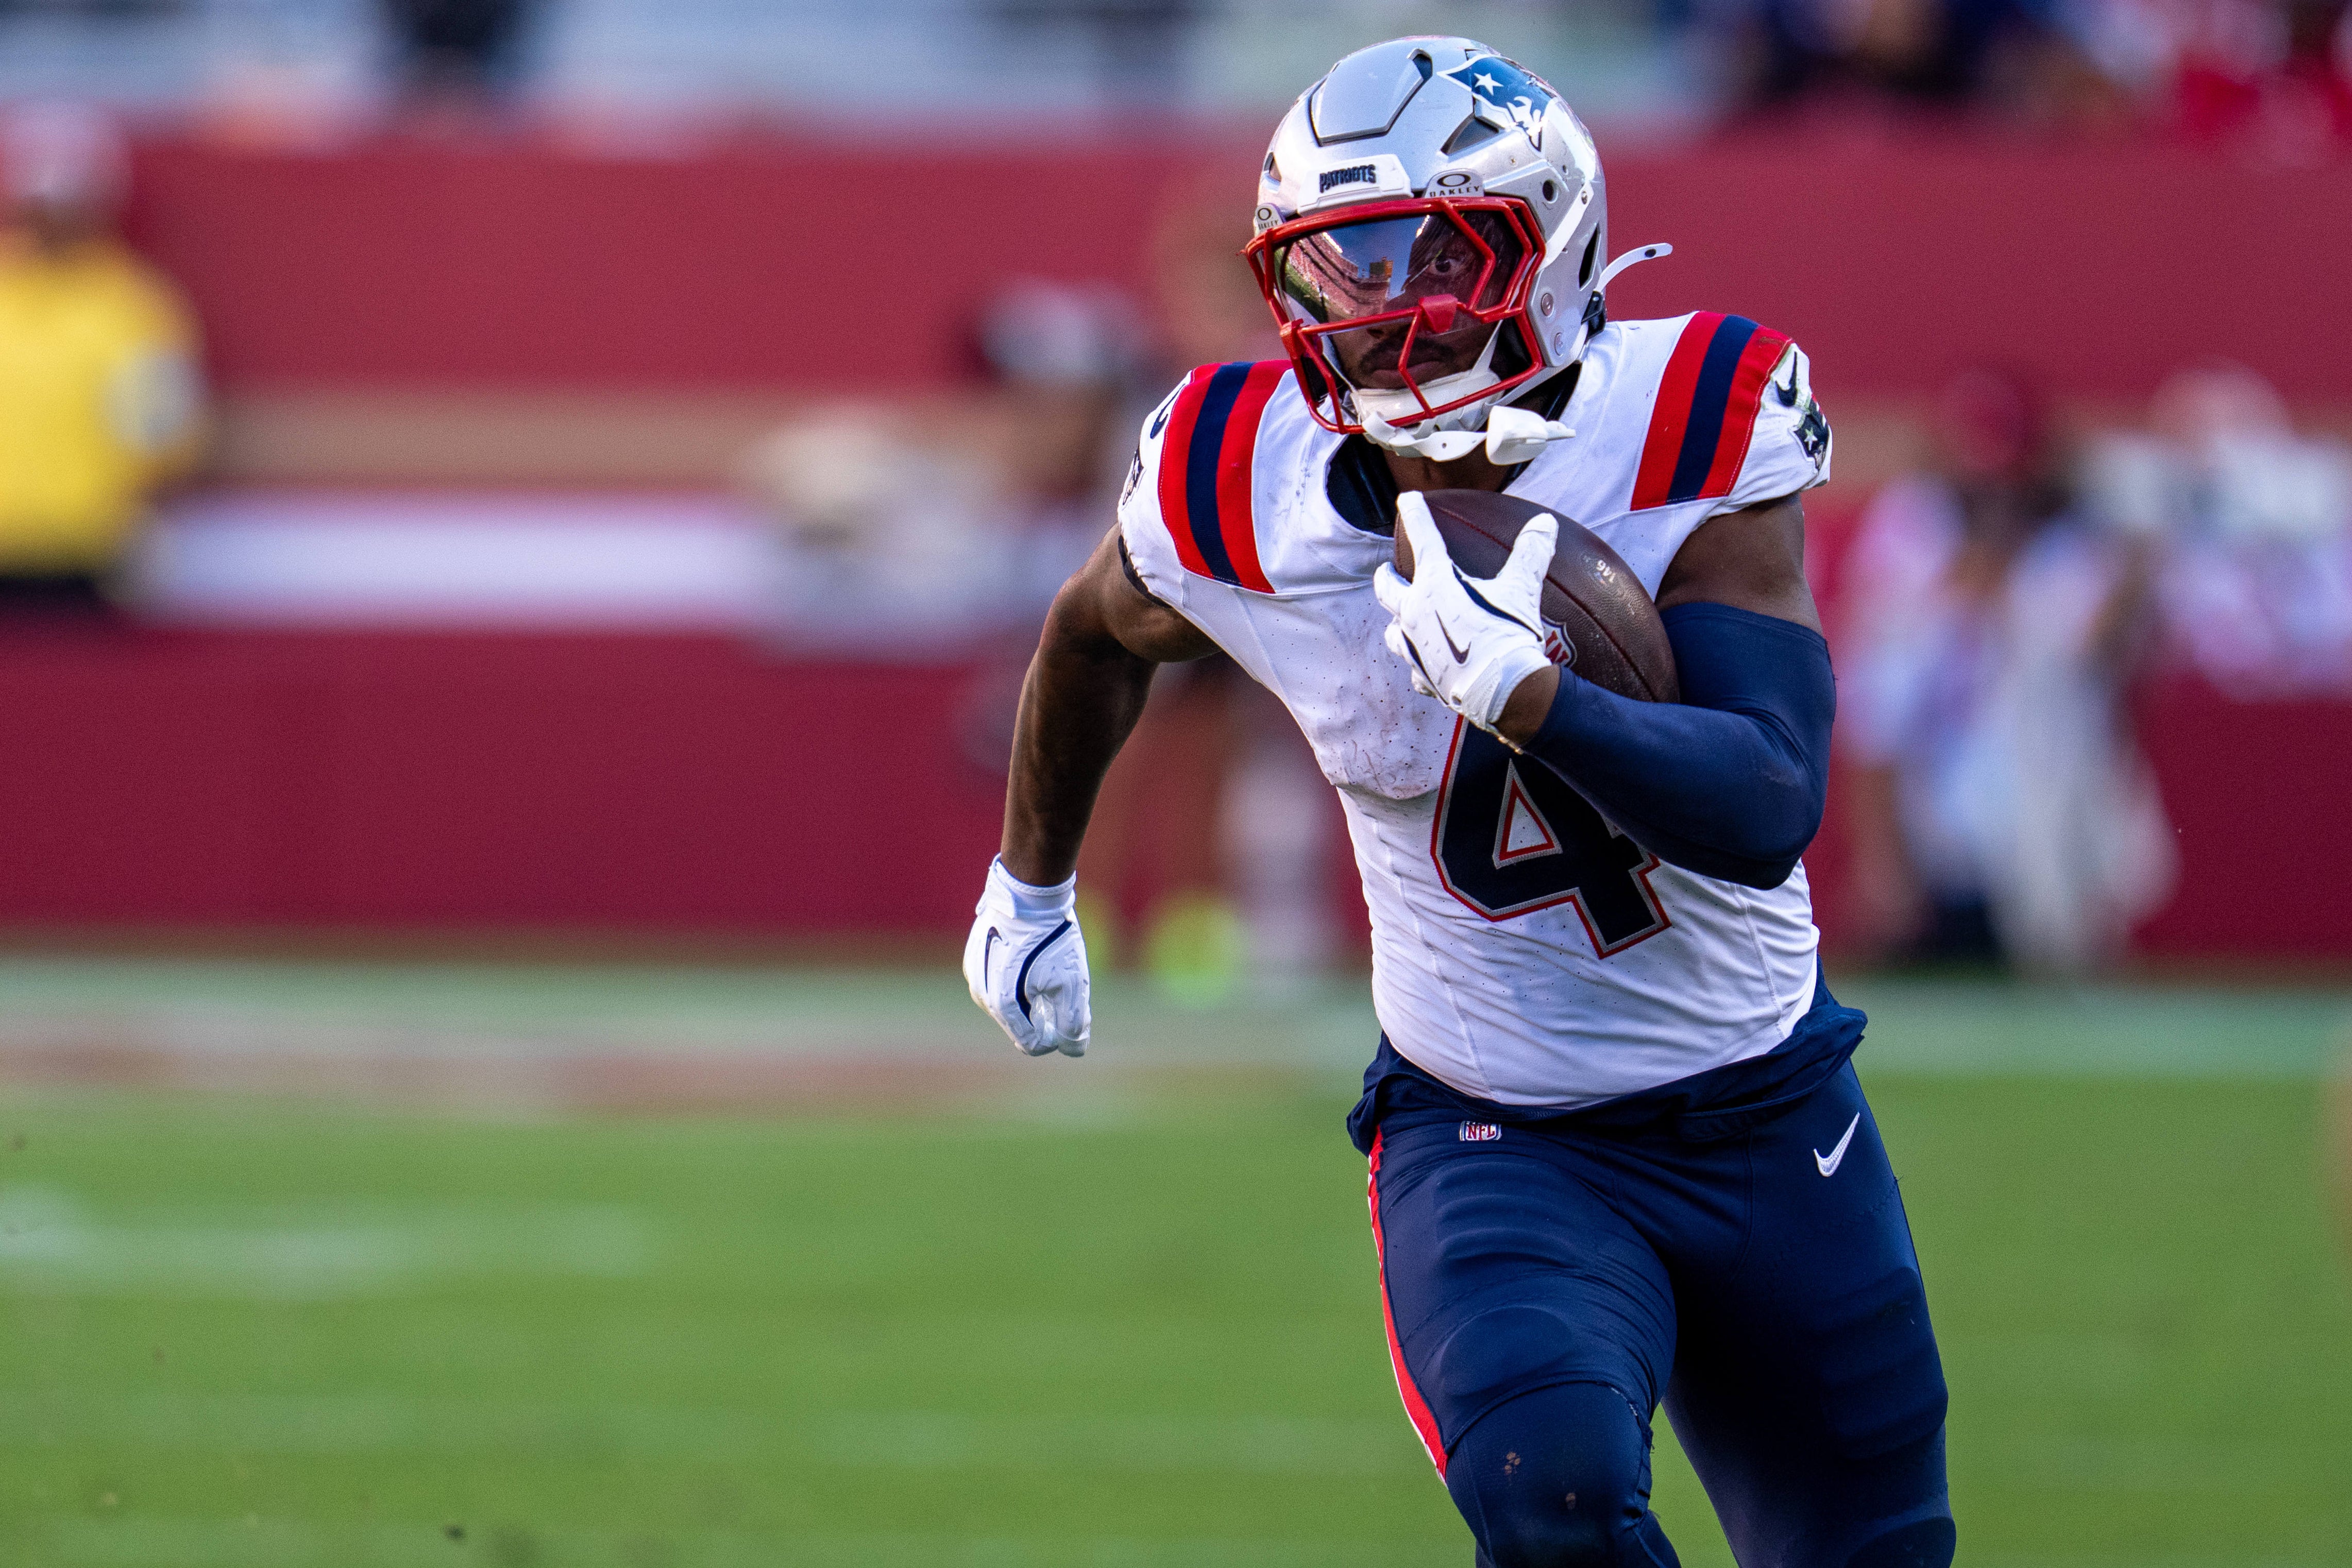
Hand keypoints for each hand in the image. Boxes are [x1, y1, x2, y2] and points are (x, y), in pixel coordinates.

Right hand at [964, 858, 1090, 1056]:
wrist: (1028, 893)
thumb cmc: (1052, 939)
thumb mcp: (1072, 982)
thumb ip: (1074, 1023)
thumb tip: (1073, 1049)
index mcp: (1003, 1006)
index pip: (1032, 1044)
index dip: (1056, 1038)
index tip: (1069, 1017)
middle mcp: (983, 996)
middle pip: (1018, 1025)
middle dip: (1042, 1017)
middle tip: (1062, 992)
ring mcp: (974, 977)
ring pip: (1006, 1004)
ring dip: (1027, 999)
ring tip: (1046, 974)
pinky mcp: (973, 960)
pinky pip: (995, 983)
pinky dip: (1014, 981)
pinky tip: (1029, 961)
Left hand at [1372, 492, 1557, 732]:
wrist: (1503, 692)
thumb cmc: (1509, 634)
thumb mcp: (1522, 588)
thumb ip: (1531, 553)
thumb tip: (1545, 522)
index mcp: (1435, 584)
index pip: (1423, 538)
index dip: (1415, 515)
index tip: (1407, 500)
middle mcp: (1415, 613)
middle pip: (1387, 589)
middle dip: (1386, 577)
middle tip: (1387, 570)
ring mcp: (1415, 648)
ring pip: (1393, 631)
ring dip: (1397, 622)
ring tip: (1402, 619)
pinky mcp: (1423, 677)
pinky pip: (1415, 668)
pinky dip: (1420, 663)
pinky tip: (1427, 664)